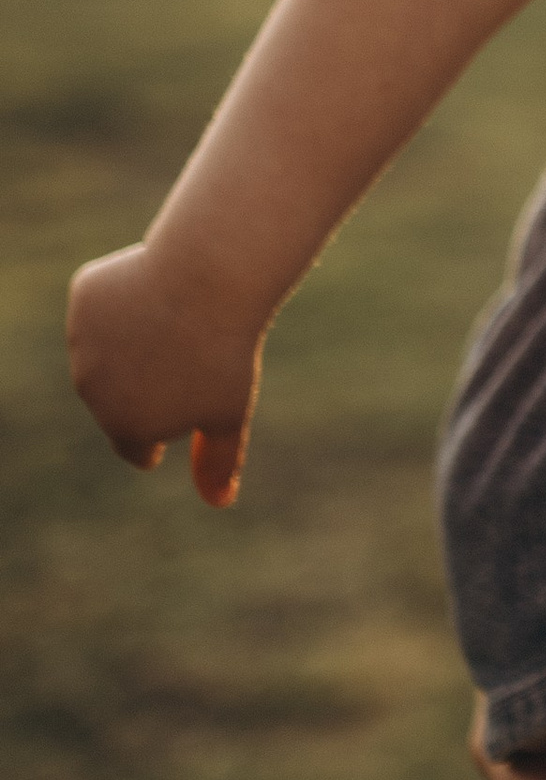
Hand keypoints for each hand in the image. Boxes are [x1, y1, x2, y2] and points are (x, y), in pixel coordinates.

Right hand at [65, 242, 266, 505]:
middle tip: (185, 364)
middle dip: (147, 389)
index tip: (165, 435)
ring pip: (110, 350)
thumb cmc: (225, 352)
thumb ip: (218, 461)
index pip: (134, 448)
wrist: (209, 277)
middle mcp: (93, 389)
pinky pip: (107, 305)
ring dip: (137, 345)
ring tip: (174, 326)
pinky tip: (155, 291)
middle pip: (120, 399)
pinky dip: (130, 302)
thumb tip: (218, 501)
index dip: (153, 444)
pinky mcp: (85, 297)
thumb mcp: (229, 413)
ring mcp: (82, 340)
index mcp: (127, 426)